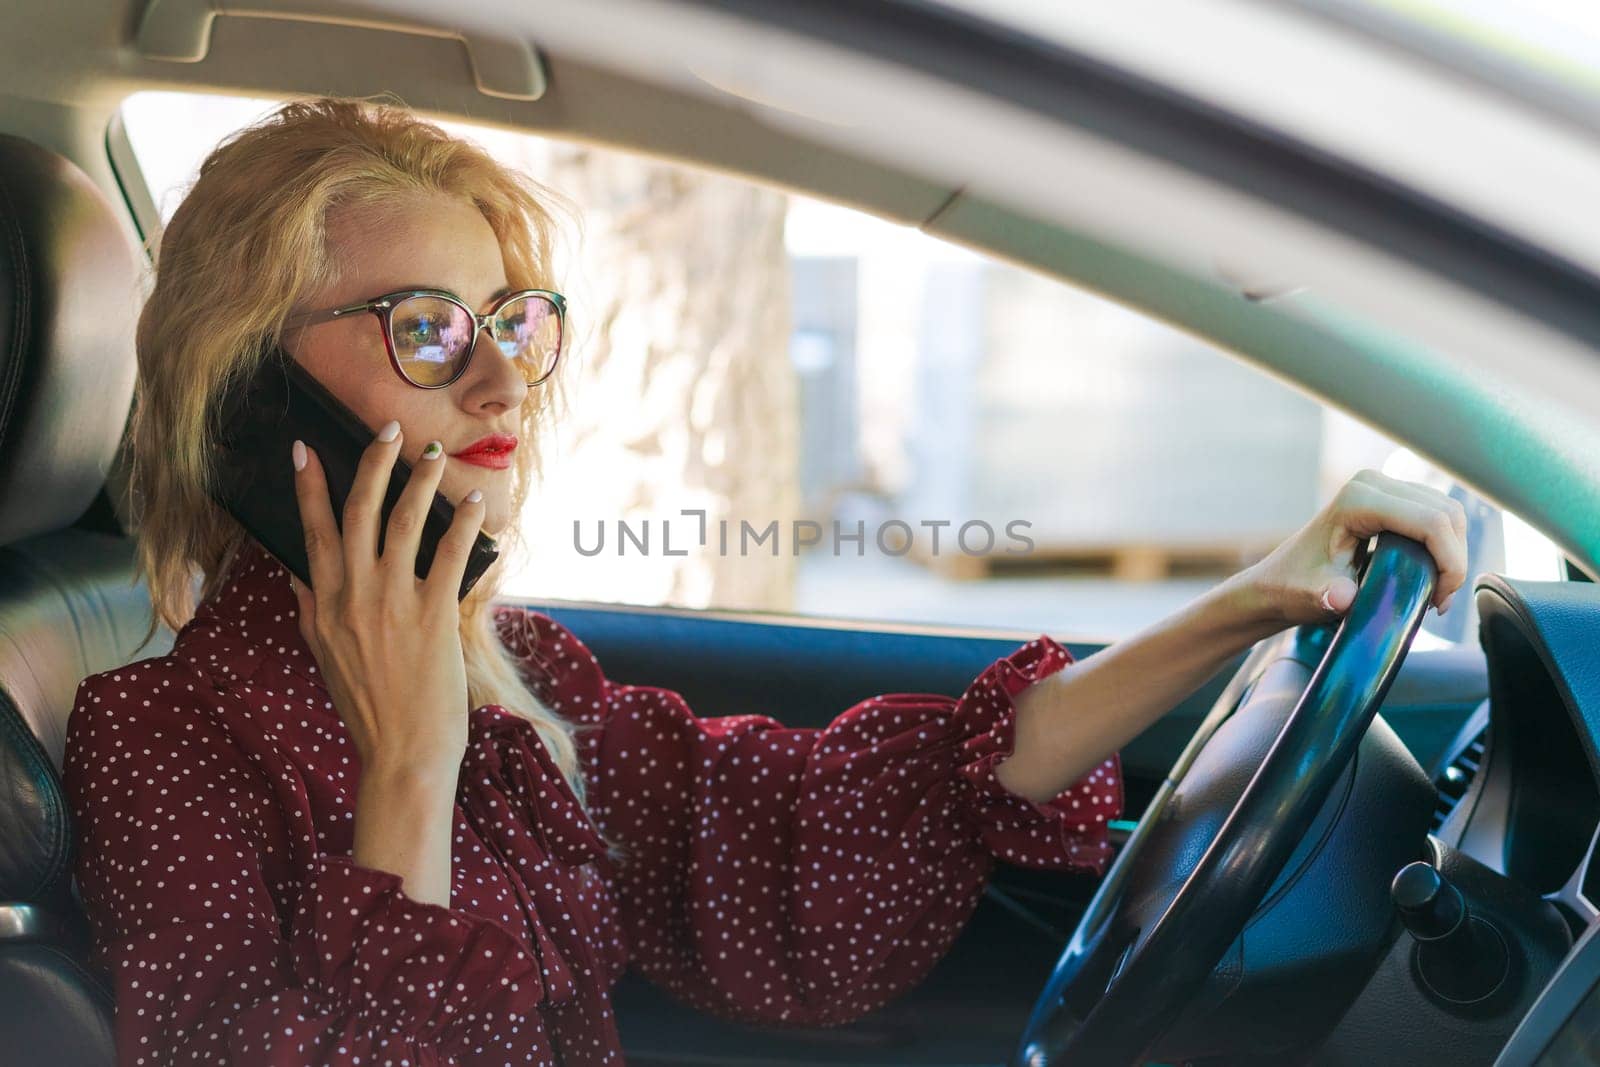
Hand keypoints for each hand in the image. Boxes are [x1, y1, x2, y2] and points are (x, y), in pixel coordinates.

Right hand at [288, 421, 486, 776]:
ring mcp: (393, 603)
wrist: (402, 753)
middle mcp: (355, 595)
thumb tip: (296, 568)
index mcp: (325, 604)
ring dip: (419, 482)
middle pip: (360, 514)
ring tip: (432, 453)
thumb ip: (310, 607)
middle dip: (372, 464)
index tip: (306, 448)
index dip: (309, 487)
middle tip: (388, 428)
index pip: (313, 532)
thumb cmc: (366, 706)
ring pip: (404, 524)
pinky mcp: (433, 616)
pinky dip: (462, 525)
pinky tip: (474, 502)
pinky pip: (450, 556)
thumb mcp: (322, 654)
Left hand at [1243, 468, 1468, 626]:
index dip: (1449, 562)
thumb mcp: (1310, 596)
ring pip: (1449, 514)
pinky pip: (1438, 517)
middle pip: (1447, 514)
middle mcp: (1373, 484)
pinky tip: (1430, 577)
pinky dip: (1445, 547)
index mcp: (1357, 500)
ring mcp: (1383, 487)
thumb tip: (1342, 597)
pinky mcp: (1392, 498)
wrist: (1277, 581)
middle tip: (1439, 601)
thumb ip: (1327, 596)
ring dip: (1453, 554)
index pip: (1430, 523)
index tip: (1438, 602)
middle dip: (1454, 561)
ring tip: (1434, 593)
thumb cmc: (1292, 588)